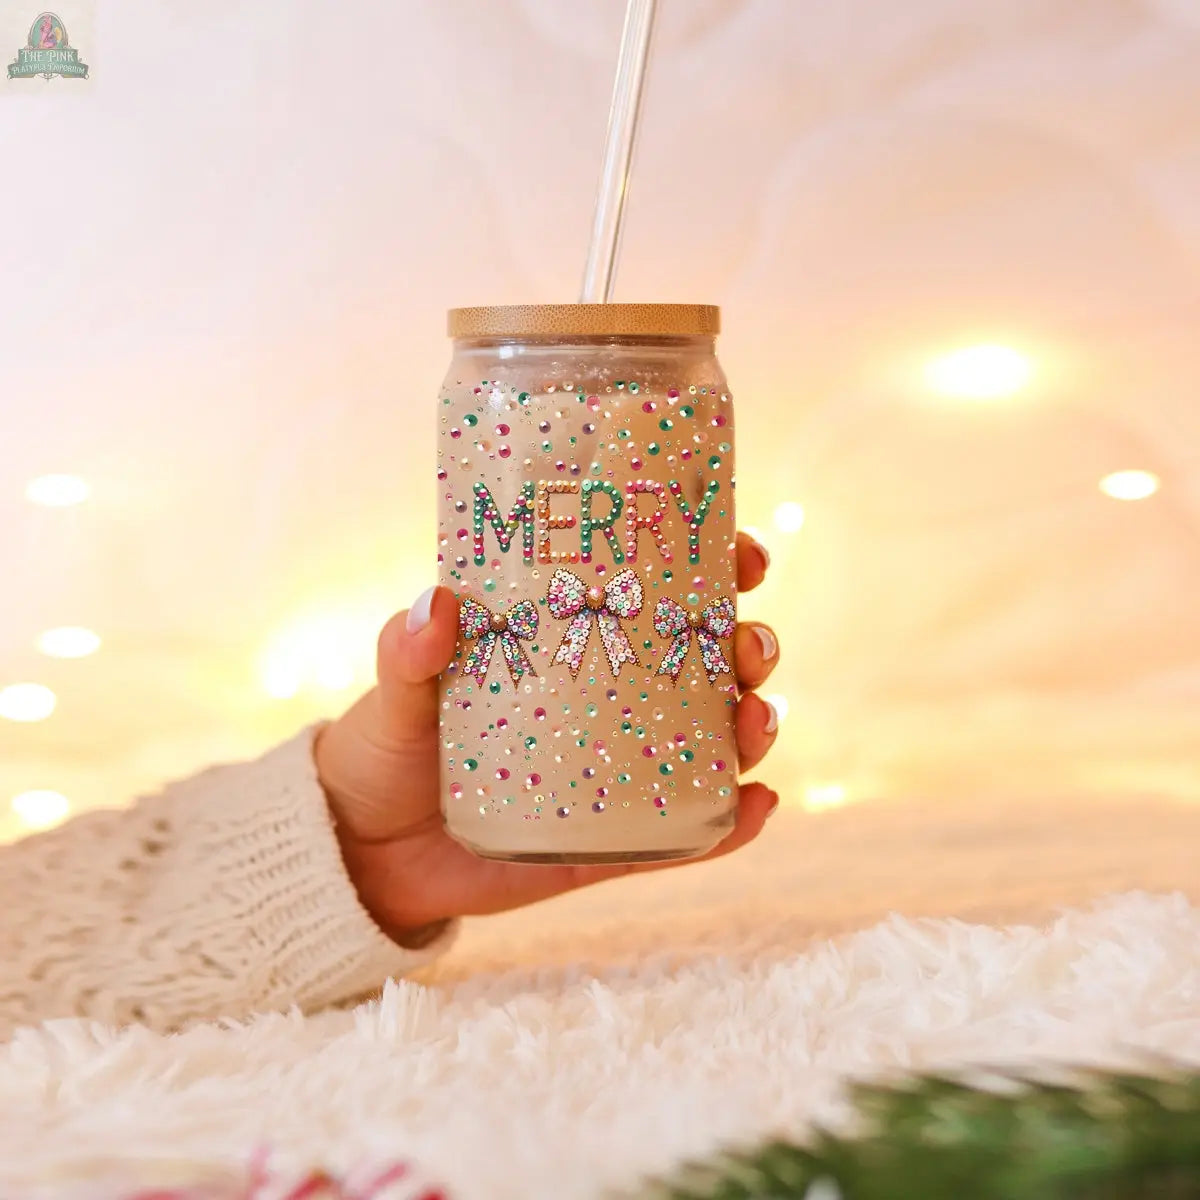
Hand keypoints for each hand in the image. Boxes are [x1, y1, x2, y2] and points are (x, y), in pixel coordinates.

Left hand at [315, 533, 780, 939]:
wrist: (366, 853)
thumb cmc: (387, 748)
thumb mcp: (397, 691)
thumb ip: (408, 653)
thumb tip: (437, 602)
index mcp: (575, 643)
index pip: (662, 592)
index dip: (718, 566)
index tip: (744, 551)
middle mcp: (614, 700)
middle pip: (711, 662)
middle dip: (752, 644)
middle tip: (750, 644)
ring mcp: (624, 771)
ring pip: (716, 740)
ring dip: (756, 723)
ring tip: (755, 720)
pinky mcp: (617, 843)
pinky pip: (689, 834)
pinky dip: (734, 823)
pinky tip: (759, 806)